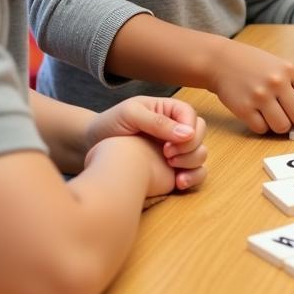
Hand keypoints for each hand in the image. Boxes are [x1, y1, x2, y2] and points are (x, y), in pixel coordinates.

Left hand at [85, 97, 207, 190]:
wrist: (92, 146)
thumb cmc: (110, 124)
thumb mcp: (130, 114)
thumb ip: (157, 122)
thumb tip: (187, 134)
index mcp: (169, 110)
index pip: (191, 117)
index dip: (187, 131)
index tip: (168, 146)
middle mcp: (176, 129)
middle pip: (200, 135)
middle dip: (189, 147)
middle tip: (167, 156)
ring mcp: (177, 149)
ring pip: (200, 154)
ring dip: (192, 163)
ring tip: (171, 169)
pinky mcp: (174, 169)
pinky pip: (196, 172)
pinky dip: (193, 178)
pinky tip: (179, 183)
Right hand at [206, 38, 293, 133]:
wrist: (221, 61)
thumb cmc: (254, 65)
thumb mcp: (280, 66)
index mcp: (289, 70)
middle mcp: (277, 82)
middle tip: (291, 116)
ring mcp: (260, 96)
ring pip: (283, 127)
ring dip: (281, 126)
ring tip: (273, 114)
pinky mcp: (244, 108)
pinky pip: (262, 129)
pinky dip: (263, 127)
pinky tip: (258, 114)